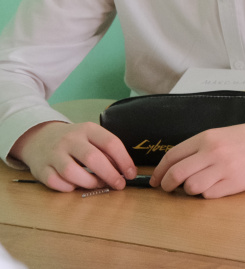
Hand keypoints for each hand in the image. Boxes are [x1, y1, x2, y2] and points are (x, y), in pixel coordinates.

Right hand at [10, 121, 134, 191]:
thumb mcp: (91, 137)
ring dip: (89, 182)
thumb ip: (106, 150)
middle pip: (92, 158)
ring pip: (71, 172)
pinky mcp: (41, 169)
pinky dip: (68, 188)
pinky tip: (75, 185)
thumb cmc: (74, 141)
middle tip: (119, 185)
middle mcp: (70, 140)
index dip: (124, 160)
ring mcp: (53, 154)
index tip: (131, 174)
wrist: (40, 138)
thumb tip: (125, 171)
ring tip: (97, 184)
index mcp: (87, 129)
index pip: (110, 143)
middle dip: (110, 174)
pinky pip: (55, 182)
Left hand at [151, 116, 244, 198]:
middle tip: (168, 188)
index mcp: (206, 138)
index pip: (172, 156)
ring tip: (196, 186)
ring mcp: (224, 168)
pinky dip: (206, 194)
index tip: (155, 181)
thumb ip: (196, 149)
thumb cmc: (243, 140)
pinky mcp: (234, 183)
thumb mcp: (218, 136)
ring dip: (188, 190)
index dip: (159, 171)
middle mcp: (213, 152)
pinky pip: (208, 195)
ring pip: (191, 187)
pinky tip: (214, 187)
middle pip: (177, 174)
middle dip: (167, 185)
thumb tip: (170, 168)